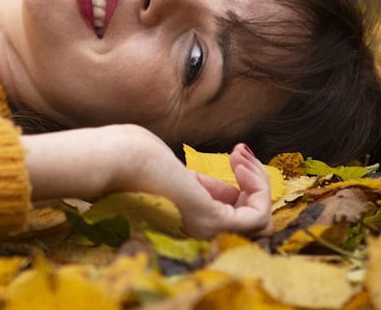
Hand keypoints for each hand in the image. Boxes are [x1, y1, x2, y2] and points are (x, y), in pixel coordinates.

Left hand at [21, 126, 271, 238]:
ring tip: (241, 157)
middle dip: (256, 179)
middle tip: (241, 152)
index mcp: (188, 215)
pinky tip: (240, 163)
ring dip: (261, 182)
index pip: (232, 208)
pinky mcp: (212, 222)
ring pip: (261, 218)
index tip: (236, 152)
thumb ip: (201, 184)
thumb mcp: (178, 171)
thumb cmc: (136, 156)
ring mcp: (207, 229)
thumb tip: (225, 188)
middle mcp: (199, 228)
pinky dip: (259, 188)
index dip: (243, 180)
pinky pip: (258, 216)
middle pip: (252, 216)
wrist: (119, 158)